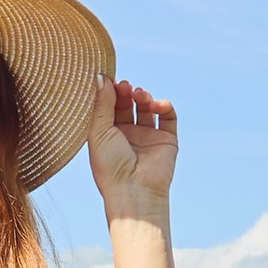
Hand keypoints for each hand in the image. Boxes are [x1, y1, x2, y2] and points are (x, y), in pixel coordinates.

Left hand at [87, 75, 178, 215]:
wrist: (134, 191)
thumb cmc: (109, 166)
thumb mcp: (98, 131)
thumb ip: (101, 103)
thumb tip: (100, 76)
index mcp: (107, 135)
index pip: (109, 106)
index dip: (110, 92)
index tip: (109, 79)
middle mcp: (127, 135)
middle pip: (127, 104)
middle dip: (126, 92)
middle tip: (124, 86)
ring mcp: (148, 137)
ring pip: (147, 107)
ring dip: (144, 96)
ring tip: (139, 95)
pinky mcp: (167, 140)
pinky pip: (168, 117)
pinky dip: (164, 106)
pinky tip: (157, 105)